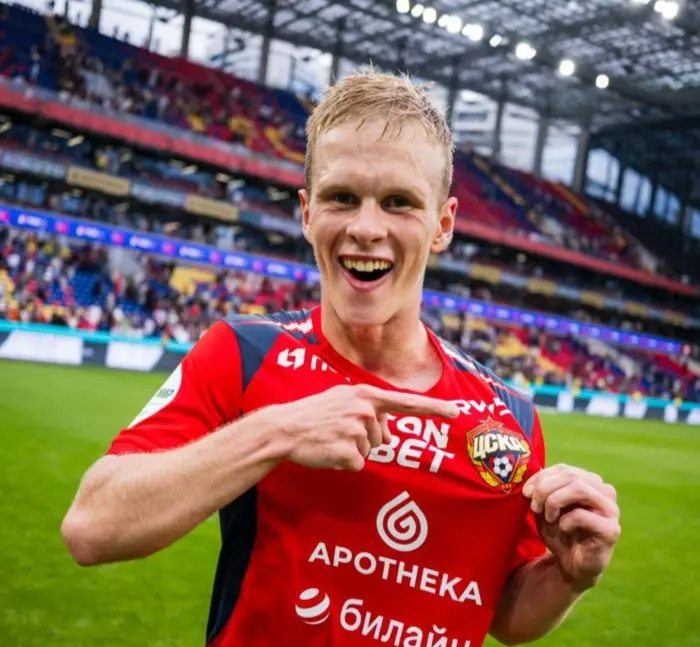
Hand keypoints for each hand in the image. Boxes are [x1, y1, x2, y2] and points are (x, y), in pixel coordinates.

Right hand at [275, 384, 459, 471]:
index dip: (434, 408)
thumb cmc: (313, 415)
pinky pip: (357, 465)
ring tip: (330, 440)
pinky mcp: (349, 452)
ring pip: (369, 452)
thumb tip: (389, 438)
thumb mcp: (342, 401)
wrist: (283, 429)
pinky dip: (343, 462)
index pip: (407, 402)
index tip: (456, 412)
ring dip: (352, 451)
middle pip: (382, 438)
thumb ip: (369, 412)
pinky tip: (328, 452)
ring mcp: (357, 431)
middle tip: (337, 433)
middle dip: (364, 441)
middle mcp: (364, 410)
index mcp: (365, 394)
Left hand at [523, 464, 620, 590]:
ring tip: (547, 516)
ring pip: (579, 489)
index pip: (564, 469)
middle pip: (571, 476)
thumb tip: (531, 479)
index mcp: (590, 482)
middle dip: (545, 489)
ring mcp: (611, 510)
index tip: (525, 492)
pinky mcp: (611, 530)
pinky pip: (582, 515)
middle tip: (534, 506)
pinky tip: (563, 529)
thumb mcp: (545, 507)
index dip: (541, 477)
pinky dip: (565, 520)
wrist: (570, 565)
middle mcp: (605, 492)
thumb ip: (541, 490)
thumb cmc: (559, 532)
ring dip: (555, 501)